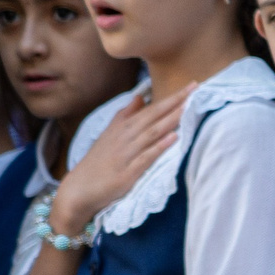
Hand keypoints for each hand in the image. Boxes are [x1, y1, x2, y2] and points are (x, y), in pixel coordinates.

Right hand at [48, 84, 193, 237]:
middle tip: (195, 89)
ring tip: (187, 108)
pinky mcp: (127, 173)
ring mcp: (126, 155)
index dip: (171, 98)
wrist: (79, 189)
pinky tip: (174, 138)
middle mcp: (124, 138)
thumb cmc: (98, 161)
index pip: (151, 109)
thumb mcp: (109, 135)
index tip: (192, 86)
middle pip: (153, 117)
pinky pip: (146, 157)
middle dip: (174, 103)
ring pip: (151, 134)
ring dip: (169, 120)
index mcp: (122, 128)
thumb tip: (139, 97)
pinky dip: (159, 147)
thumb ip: (125, 116)